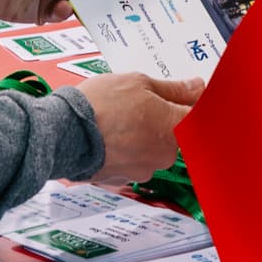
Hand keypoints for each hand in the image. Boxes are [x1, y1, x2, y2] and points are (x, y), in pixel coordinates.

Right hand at [81, 72, 205, 184]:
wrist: (64, 132)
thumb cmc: (101, 105)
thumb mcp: (139, 83)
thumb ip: (173, 89)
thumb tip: (197, 87)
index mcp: (174, 128)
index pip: (197, 116)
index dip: (189, 103)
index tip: (181, 95)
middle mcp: (165, 154)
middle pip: (173, 134)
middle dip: (161, 119)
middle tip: (138, 103)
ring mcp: (145, 169)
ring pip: (152, 148)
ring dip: (142, 134)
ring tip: (118, 118)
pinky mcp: (125, 178)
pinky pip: (133, 160)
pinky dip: (126, 149)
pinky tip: (110, 135)